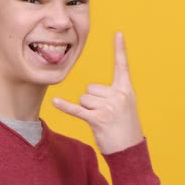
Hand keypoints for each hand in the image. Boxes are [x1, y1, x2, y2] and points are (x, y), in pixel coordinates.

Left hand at [52, 32, 143, 153]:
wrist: (130, 151)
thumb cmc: (125, 129)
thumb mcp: (126, 107)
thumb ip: (112, 94)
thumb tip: (88, 92)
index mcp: (126, 90)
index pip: (122, 66)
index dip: (120, 49)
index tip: (118, 33)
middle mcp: (118, 96)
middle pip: (91, 88)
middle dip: (92, 102)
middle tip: (105, 115)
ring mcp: (109, 107)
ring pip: (84, 99)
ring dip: (87, 111)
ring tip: (101, 121)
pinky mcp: (98, 119)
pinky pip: (77, 110)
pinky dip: (65, 107)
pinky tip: (55, 101)